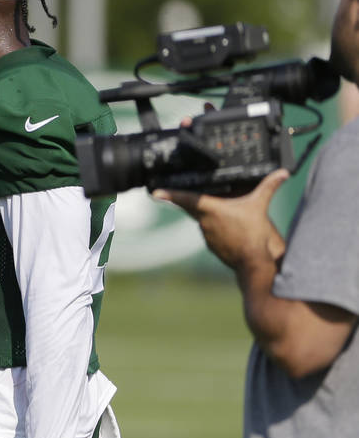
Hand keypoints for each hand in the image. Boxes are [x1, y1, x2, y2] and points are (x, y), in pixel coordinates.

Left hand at [153, 168, 288, 269]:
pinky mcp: (212, 245)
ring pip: (201, 219)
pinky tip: (227, 225)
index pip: (186, 199)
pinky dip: (215, 226)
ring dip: (207, 213)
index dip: (170, 194)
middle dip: (187, 200)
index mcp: (212, 210)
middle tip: (182, 192)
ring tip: (221, 209)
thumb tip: (284, 173)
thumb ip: (269, 187)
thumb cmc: (256, 235)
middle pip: (191, 207)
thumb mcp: (261, 206)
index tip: (155, 192)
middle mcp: (205, 222)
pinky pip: (210, 231)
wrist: (256, 264)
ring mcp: (207, 235)